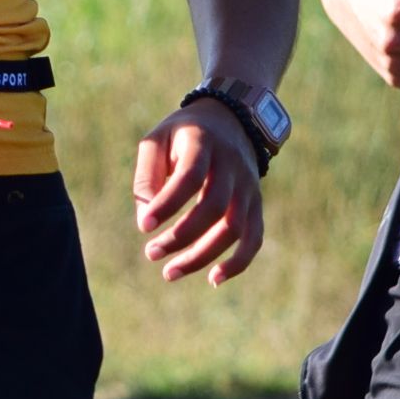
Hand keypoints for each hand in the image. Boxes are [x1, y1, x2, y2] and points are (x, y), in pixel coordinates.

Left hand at [133, 105, 265, 284]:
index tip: (143, 226)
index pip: (189, 178)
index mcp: (203, 143)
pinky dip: (238, 262)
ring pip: (233, 229)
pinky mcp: (256, 204)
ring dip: (202, 256)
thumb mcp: (157, 140)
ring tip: (170, 272)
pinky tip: (214, 279)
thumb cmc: (182, 134)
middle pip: (213, 207)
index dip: (167, 205)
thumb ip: (146, 176)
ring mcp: (248, 186)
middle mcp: (231, 165)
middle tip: (151, 253)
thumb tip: (145, 220)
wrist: (230, 119)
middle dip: (181, 237)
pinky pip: (254, 238)